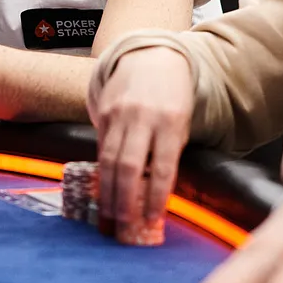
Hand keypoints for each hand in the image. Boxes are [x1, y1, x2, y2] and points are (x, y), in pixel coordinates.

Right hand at [89, 47, 194, 225]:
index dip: (157, 197)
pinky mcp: (103, 113)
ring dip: (108, 192)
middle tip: (123, 224)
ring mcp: (119, 114)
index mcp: (171, 122)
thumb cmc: (172, 99)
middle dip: (125, 199)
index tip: (152, 220)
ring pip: (109, 160)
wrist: (150, 57)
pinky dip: (103, 172)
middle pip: (129, 166)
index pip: (163, 167)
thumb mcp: (180, 123)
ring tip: (109, 216)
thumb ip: (169, 153)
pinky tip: (103, 189)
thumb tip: (155, 194)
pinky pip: (101, 148)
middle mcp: (143, 117)